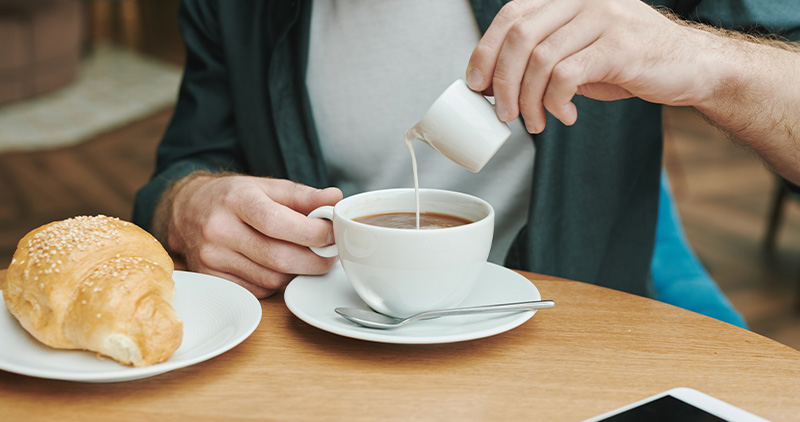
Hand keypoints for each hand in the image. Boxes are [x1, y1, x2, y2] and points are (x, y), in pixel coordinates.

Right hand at [163, 173, 342, 297]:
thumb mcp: (267, 186)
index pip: (278, 222)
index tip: (332, 234)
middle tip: (330, 254)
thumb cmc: (233, 197)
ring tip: (306, 258)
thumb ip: (303, 195)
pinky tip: (279, 267)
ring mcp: (211, 257)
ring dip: (297, 273)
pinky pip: (258, 290)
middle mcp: (219, 229)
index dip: (312, 233)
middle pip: (278, 257)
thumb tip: (335, 200)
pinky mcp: (211, 278)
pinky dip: (276, 282)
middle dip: (314, 260)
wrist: (186, 210)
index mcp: (236, 200)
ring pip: (271, 279)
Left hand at [466, 0, 716, 132]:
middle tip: (504, 113)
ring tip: (536, 122)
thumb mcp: (578, 51)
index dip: (486, 50)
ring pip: (540, 59)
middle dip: (502, 82)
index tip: (476, 83)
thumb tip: (494, 83)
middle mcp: (583, 0)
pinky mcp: (619, 47)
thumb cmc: (629, 62)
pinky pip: (566, 75)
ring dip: (529, 100)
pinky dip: (555, 102)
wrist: (690, 67)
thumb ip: (541, 57)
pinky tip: (565, 115)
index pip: (511, 14)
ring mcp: (603, 19)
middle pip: (520, 36)